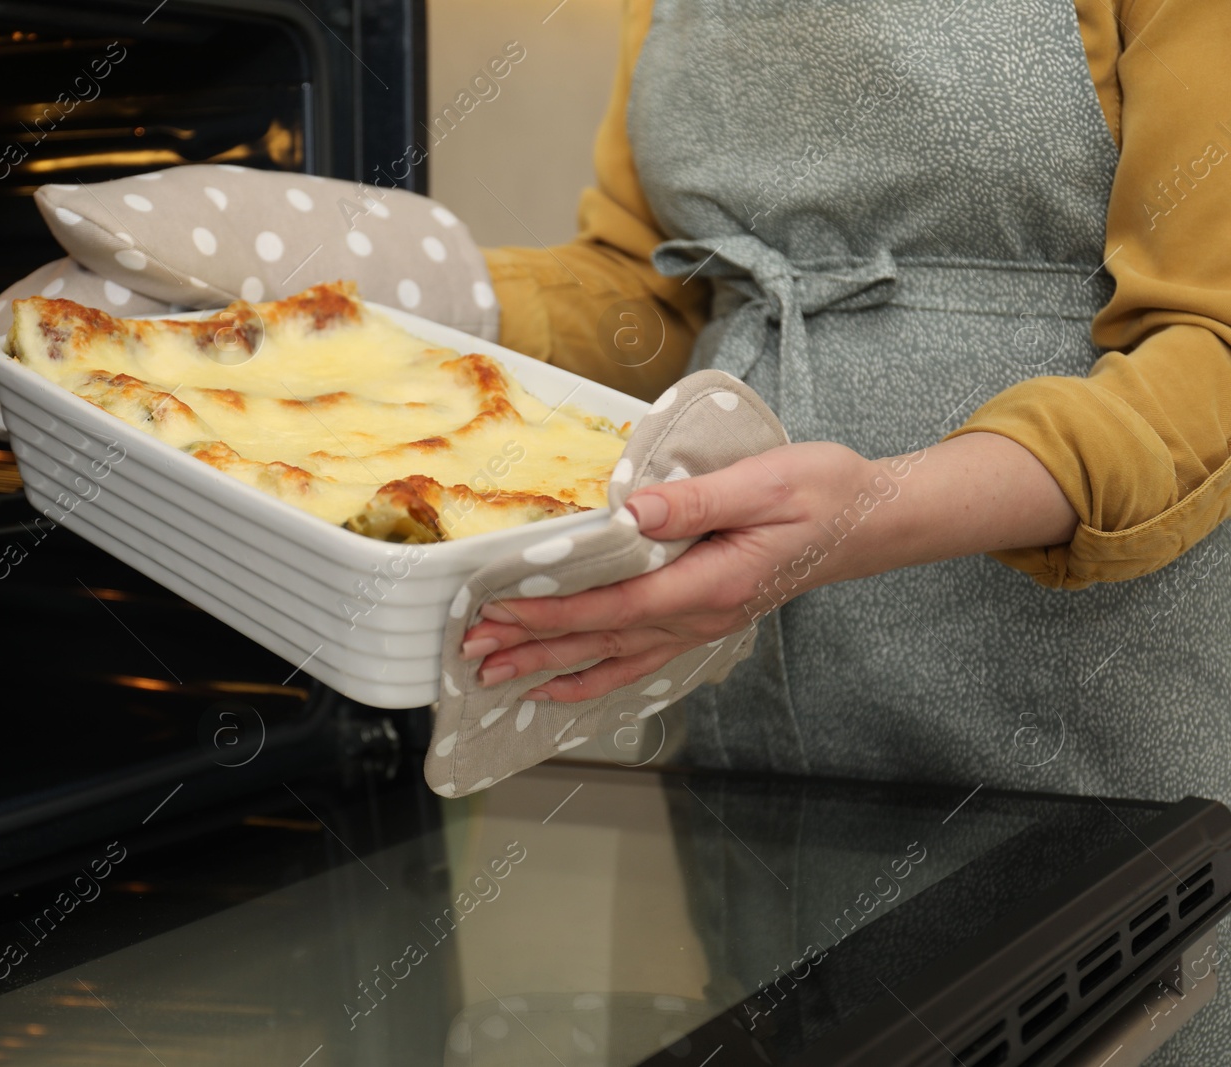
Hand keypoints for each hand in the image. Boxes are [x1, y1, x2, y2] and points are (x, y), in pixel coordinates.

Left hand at [459, 433, 1077, 702]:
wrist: (873, 520)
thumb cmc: (823, 492)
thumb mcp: (764, 483)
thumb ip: (695, 500)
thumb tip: (632, 510)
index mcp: (709, 584)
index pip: (615, 607)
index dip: (554, 613)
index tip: (500, 610)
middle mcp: (701, 616)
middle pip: (603, 640)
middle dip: (534, 646)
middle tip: (473, 654)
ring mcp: (703, 623)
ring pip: (616, 655)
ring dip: (554, 665)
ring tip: (498, 678)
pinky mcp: (705, 617)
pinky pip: (642, 657)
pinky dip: (598, 674)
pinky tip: (565, 686)